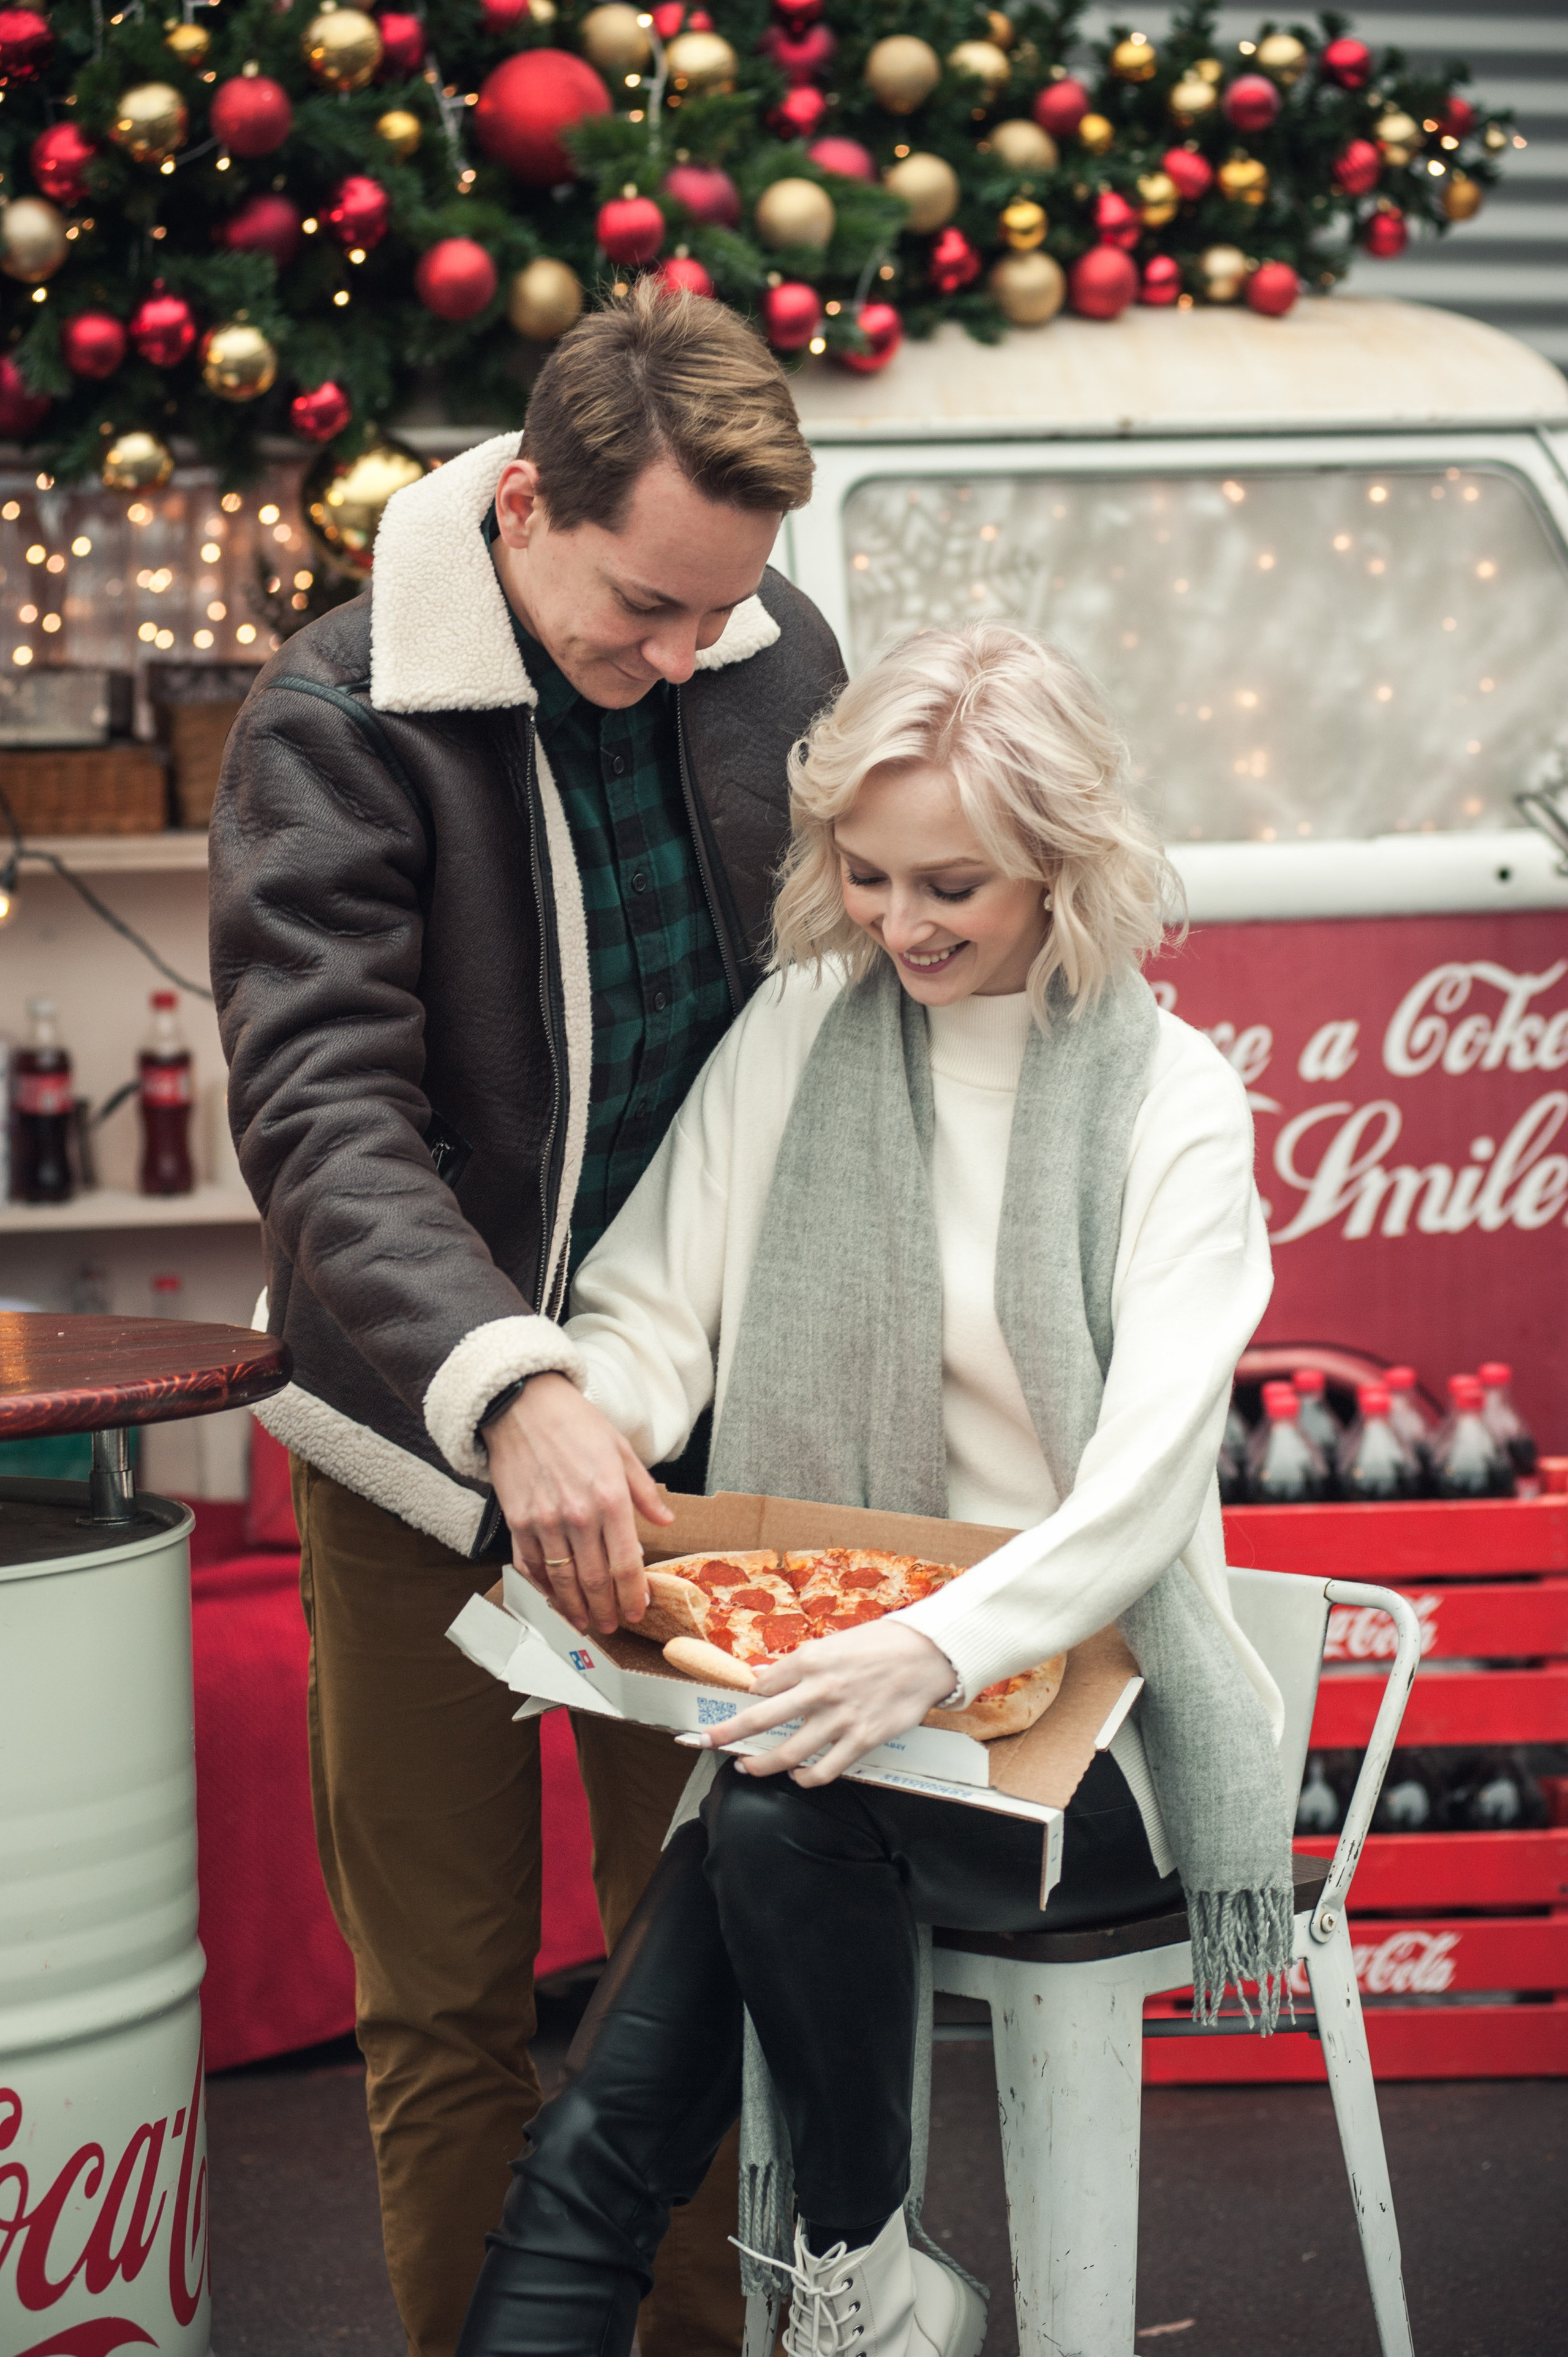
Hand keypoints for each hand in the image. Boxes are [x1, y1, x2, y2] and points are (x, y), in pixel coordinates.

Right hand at [484, 1373, 672, 1636]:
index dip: (633, 1595)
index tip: (638, 1611)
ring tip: (584, 1623)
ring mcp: (544, 1523)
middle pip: (595, 1580)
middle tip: (611, 1626)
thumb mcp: (621, 1450)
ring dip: (574, 1609)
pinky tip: (552, 1598)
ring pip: (562, 1581)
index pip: (626, 1564)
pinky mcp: (517, 1522)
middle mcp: (578, 1517)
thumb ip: (644, 1491)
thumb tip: (666, 1521)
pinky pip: (531, 1566)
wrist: (523, 1404)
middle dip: (606, 1610)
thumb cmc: (576, 1423)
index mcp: (610, 1499)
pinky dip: (542, 1587)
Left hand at [700, 1619, 959, 1787]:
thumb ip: (799, 1664)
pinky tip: (799, 1778)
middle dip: (727, 1732)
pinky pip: (825, 1770)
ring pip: (788, 1753)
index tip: (731, 1707)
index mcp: (811, 1660)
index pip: (763, 1684)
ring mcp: (840, 1719)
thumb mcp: (835, 1642)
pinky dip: (807, 1779)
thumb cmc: (883, 1644)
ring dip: (761, 1765)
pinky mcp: (862, 1740)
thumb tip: (765, 1676)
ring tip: (747, 1767)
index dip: (744, 1697)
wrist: (928, 1655)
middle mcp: (819, 1690)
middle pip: (760, 1719)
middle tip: (707, 1741)